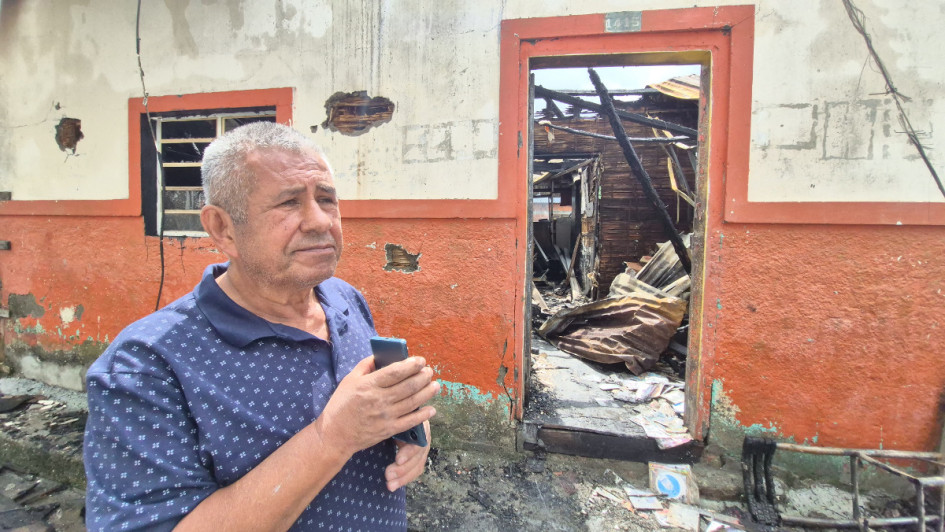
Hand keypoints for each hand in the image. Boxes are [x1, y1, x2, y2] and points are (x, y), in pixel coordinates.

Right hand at [314, 356, 438, 458]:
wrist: (335, 435)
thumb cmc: (341, 405)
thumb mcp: (349, 380)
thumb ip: (365, 366)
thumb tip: (380, 355)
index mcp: (369, 385)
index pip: (395, 372)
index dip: (411, 365)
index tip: (421, 360)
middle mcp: (379, 400)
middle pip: (408, 386)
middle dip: (422, 377)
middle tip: (429, 371)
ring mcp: (385, 416)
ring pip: (412, 402)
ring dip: (427, 393)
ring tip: (435, 386)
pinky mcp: (388, 430)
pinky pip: (410, 422)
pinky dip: (423, 415)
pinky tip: (431, 409)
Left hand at [385, 421, 431, 490]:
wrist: (395, 413)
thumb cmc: (391, 415)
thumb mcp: (393, 417)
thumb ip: (389, 422)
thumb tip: (381, 421)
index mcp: (418, 423)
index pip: (417, 439)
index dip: (409, 452)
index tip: (398, 460)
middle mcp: (423, 436)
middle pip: (418, 456)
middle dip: (403, 469)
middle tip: (388, 475)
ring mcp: (422, 448)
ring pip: (417, 466)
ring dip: (403, 477)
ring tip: (389, 485)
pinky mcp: (418, 457)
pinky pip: (415, 470)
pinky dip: (405, 479)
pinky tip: (394, 486)